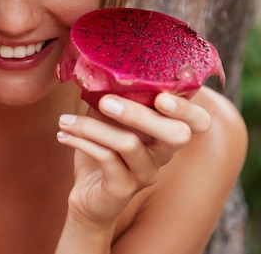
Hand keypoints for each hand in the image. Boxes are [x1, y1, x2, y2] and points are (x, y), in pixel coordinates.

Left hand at [56, 92, 209, 225]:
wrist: (87, 196)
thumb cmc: (101, 151)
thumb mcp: (106, 119)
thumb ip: (112, 96)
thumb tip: (98, 65)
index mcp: (165, 132)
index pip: (197, 122)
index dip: (186, 108)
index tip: (161, 96)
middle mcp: (163, 155)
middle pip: (174, 134)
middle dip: (140, 113)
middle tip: (105, 101)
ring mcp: (145, 174)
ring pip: (129, 144)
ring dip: (93, 127)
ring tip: (65, 120)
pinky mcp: (123, 189)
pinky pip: (106, 159)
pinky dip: (81, 142)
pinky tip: (63, 134)